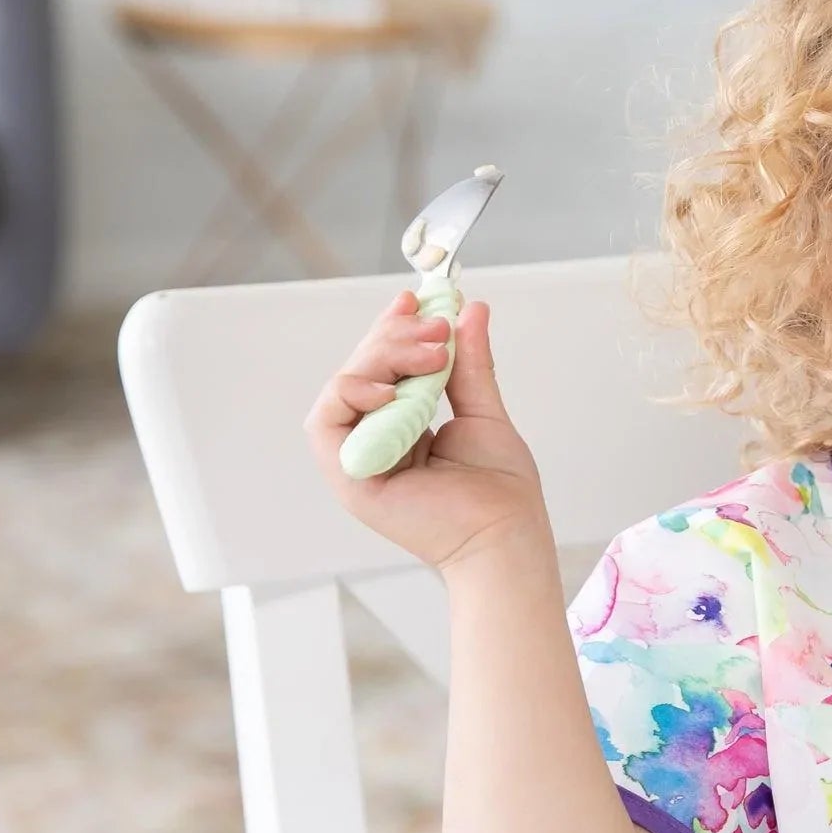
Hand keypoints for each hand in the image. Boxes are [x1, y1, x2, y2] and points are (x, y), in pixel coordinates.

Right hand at [305, 290, 551, 573]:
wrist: (506, 533)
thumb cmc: (501, 490)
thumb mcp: (483, 411)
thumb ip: (470, 364)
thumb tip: (470, 308)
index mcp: (400, 428)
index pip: (382, 368)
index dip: (393, 329)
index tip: (417, 299)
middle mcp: (373, 441)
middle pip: (361, 370)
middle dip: (396, 337)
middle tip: (438, 327)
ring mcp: (358, 459)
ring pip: (344, 386)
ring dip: (383, 358)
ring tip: (432, 357)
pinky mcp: (348, 477)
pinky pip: (326, 421)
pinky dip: (353, 394)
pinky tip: (393, 391)